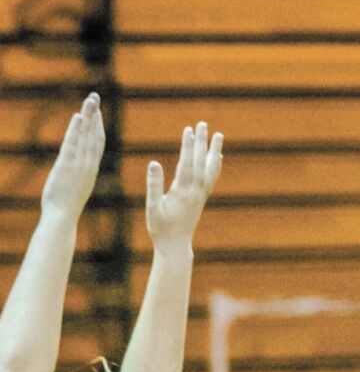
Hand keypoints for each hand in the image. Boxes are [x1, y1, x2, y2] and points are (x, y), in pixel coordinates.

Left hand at [41, 93, 105, 221]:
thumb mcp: (75, 188)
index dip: (98, 126)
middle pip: (94, 135)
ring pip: (86, 136)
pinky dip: (75, 130)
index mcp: (91, 170)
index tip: (97, 112)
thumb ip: (77, 174)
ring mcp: (78, 166)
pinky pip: (72, 145)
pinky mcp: (66, 167)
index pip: (98, 143)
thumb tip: (73, 169)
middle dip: (95, 115)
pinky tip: (77, 117)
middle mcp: (88, 165)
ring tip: (90, 100)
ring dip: (88, 117)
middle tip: (95, 97)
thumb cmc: (65, 208)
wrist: (61, 219)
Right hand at [145, 121, 222, 250]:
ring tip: (218, 135)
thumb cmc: (161, 229)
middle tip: (202, 124)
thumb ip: (154, 185)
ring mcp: (201, 195)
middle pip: (200, 162)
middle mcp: (195, 191)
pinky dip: (216, 166)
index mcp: (182, 192)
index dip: (187, 145)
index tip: (188, 130)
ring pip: (210, 169)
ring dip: (214, 151)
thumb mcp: (152, 208)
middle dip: (201, 142)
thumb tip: (153, 163)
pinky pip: (212, 179)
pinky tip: (218, 157)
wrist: (175, 247)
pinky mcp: (202, 199)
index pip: (186, 163)